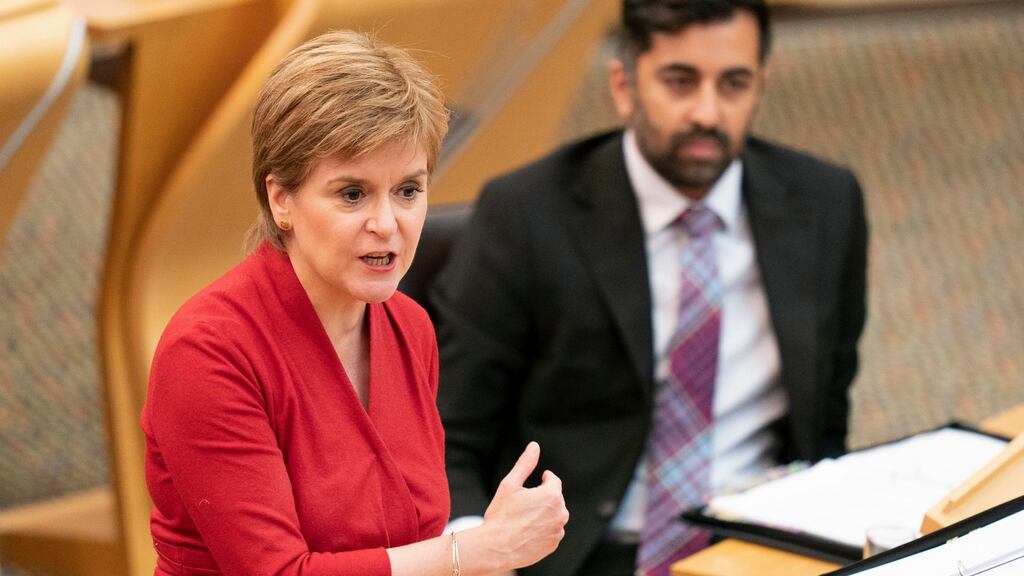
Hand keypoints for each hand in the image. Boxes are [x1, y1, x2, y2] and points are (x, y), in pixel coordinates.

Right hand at [475, 442, 568, 570]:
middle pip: (555, 498)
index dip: (543, 479)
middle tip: (523, 504)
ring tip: (523, 518)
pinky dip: (543, 529)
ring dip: (544, 513)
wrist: (495, 548)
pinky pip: (552, 531)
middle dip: (542, 497)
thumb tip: (534, 446)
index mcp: (551, 495)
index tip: (537, 481)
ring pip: (554, 515)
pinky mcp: (553, 544)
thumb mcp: (510, 484)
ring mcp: (558, 530)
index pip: (553, 480)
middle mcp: (560, 513)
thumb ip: (525, 463)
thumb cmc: (501, 516)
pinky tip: (526, 531)